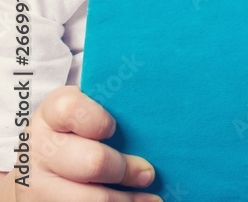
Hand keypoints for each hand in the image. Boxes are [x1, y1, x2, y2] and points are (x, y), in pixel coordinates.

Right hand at [12, 86, 159, 200]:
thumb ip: (114, 108)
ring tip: (151, 199)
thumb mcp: (87, 110)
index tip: (113, 129)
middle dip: (124, 170)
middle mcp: (40, 148)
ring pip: (87, 198)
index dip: (97, 121)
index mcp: (52, 114)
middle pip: (91, 162)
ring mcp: (37, 183)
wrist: (41, 160)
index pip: (71, 111)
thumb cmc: (80, 128)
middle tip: (148, 174)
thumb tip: (157, 115)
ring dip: (125, 200)